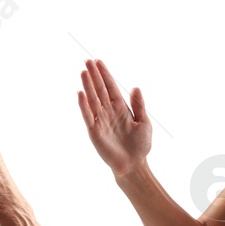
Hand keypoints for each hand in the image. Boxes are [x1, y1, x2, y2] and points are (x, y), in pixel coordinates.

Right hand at [77, 58, 151, 176]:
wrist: (134, 165)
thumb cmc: (140, 145)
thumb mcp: (144, 122)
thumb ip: (138, 105)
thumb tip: (136, 87)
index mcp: (120, 108)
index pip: (110, 87)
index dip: (105, 74)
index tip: (98, 61)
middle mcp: (108, 112)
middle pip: (99, 90)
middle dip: (94, 75)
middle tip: (87, 60)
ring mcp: (100, 121)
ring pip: (92, 99)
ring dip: (87, 86)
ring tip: (83, 72)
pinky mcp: (94, 132)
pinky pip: (88, 116)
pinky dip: (83, 105)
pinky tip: (80, 93)